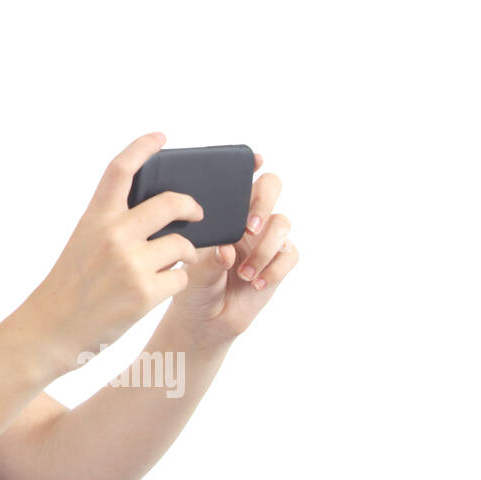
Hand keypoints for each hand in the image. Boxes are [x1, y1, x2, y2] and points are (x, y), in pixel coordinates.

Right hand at [27, 132, 203, 372]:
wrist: (50, 328)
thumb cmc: (69, 286)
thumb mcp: (83, 242)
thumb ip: (114, 224)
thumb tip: (162, 213)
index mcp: (94, 217)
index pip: (120, 170)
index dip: (143, 147)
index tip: (161, 137)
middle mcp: (113, 234)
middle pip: (170, 202)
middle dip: (192, 206)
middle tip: (197, 213)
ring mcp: (130, 263)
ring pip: (183, 244)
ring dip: (185, 253)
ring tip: (172, 262)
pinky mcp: (145, 292)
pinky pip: (181, 276)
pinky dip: (176, 281)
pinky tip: (158, 289)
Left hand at [168, 151, 298, 346]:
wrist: (205, 319)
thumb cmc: (192, 286)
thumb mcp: (191, 270)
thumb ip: (208, 259)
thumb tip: (227, 249)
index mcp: (222, 212)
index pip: (239, 179)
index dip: (250, 164)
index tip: (255, 160)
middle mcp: (247, 220)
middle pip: (270, 188)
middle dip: (263, 203)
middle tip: (249, 228)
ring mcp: (265, 240)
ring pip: (283, 223)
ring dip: (265, 247)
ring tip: (243, 272)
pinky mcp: (278, 262)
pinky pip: (289, 255)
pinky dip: (273, 269)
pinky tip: (255, 283)